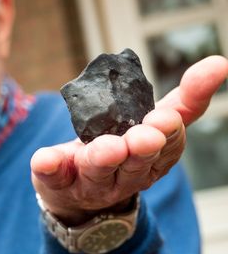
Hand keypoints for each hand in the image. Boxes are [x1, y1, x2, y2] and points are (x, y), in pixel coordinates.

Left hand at [31, 55, 227, 225]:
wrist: (80, 191)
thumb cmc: (119, 147)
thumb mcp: (151, 123)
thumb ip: (184, 100)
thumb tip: (222, 62)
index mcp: (152, 154)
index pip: (169, 140)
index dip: (173, 129)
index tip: (170, 115)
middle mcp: (127, 172)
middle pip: (139, 162)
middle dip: (143, 148)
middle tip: (145, 135)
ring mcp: (93, 180)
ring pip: (101, 171)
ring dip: (104, 159)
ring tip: (105, 148)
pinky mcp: (60, 181)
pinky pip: (54, 176)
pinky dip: (50, 167)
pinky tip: (45, 159)